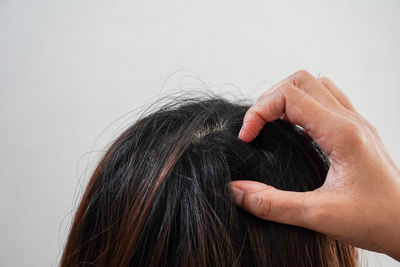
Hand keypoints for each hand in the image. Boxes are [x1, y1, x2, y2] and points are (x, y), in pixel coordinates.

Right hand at [231, 70, 399, 260]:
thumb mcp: (319, 217)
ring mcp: (355, 122)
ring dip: (287, 97)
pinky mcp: (356, 130)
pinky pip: (326, 99)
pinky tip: (295, 129)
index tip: (247, 137)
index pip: (289, 96)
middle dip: (269, 99)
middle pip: (300, 81)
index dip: (259, 112)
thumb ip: (272, 205)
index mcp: (341, 133)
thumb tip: (236, 192)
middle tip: (256, 128)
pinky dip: (302, 105)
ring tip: (271, 124)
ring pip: (314, 85)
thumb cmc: (377, 220)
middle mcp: (350, 120)